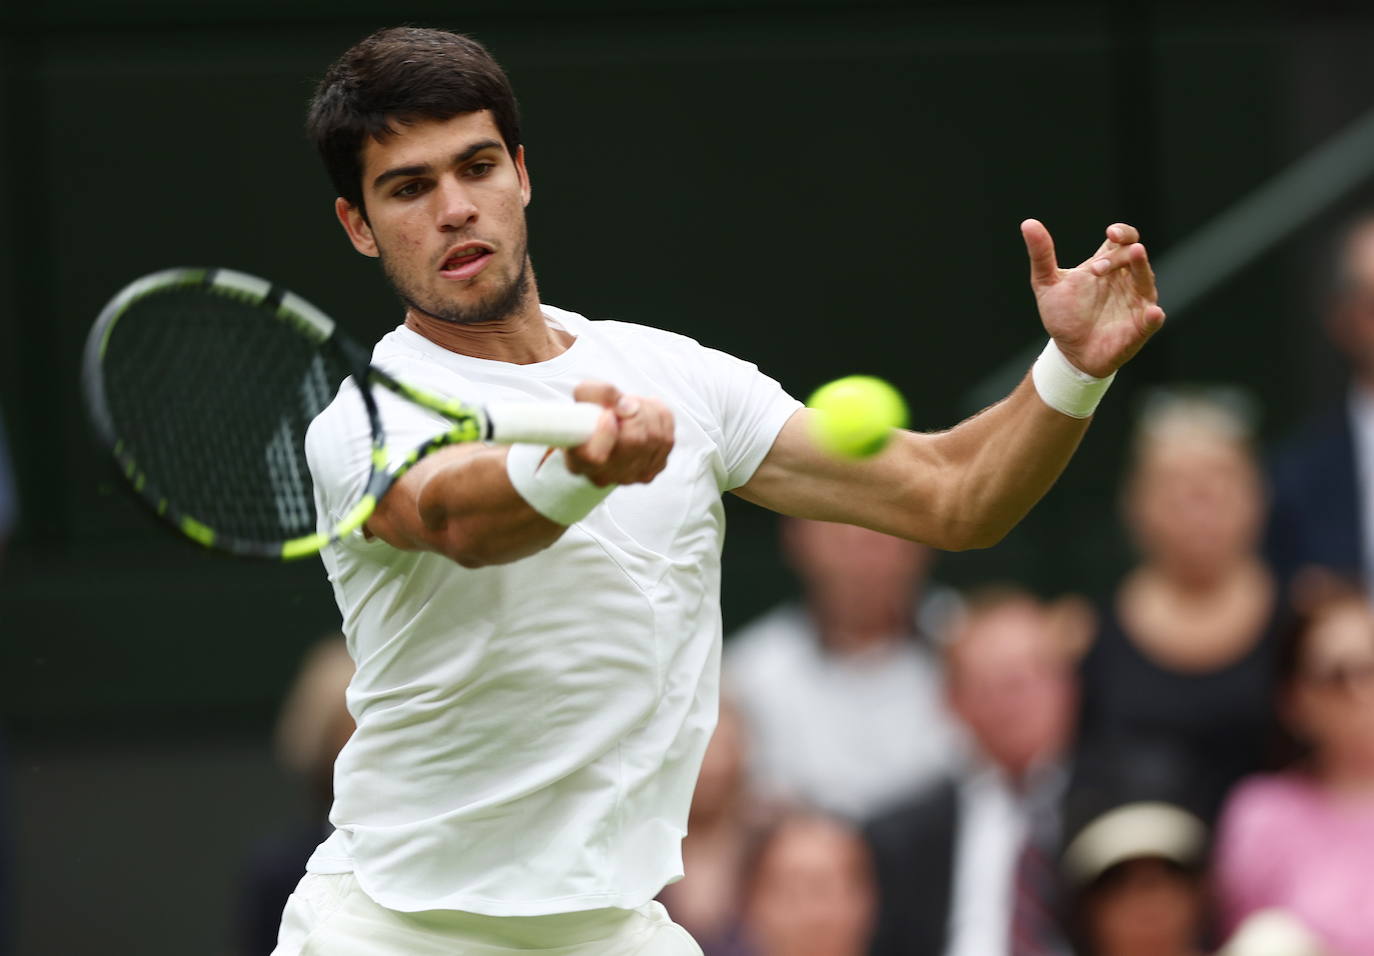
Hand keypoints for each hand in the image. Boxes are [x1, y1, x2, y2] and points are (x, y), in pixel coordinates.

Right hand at [565, 381, 674, 485]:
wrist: (602, 434)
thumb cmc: (589, 417)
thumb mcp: (582, 398)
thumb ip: (596, 393)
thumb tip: (627, 405)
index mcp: (579, 461)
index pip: (595, 457)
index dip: (606, 432)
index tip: (607, 414)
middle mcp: (605, 475)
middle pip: (634, 441)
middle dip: (635, 411)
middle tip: (624, 402)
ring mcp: (632, 475)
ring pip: (656, 438)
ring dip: (648, 411)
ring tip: (634, 406)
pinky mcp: (653, 469)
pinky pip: (668, 438)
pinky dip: (661, 418)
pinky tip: (646, 414)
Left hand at [1022, 219, 1165, 377]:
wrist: (1068, 352)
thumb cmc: (1063, 315)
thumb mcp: (1046, 284)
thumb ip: (1041, 255)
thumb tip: (1027, 223)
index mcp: (1107, 265)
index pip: (1124, 240)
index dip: (1122, 232)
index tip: (1111, 233)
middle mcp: (1126, 280)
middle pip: (1133, 256)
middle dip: (1117, 257)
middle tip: (1095, 270)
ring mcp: (1136, 303)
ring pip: (1146, 281)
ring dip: (1141, 268)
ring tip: (1137, 254)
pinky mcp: (1139, 328)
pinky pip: (1151, 320)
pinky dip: (1152, 316)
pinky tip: (1153, 313)